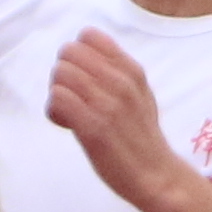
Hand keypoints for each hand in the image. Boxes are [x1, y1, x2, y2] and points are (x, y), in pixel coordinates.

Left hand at [44, 29, 182, 200]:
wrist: (156, 176)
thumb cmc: (142, 136)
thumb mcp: (141, 94)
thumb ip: (119, 71)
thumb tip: (88, 51)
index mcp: (132, 70)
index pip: (89, 36)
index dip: (77, 56)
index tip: (84, 78)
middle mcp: (121, 82)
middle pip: (68, 52)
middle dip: (63, 73)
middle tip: (73, 97)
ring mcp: (108, 104)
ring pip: (61, 73)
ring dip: (57, 93)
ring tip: (70, 113)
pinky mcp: (94, 127)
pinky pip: (58, 99)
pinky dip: (55, 111)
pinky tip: (67, 125)